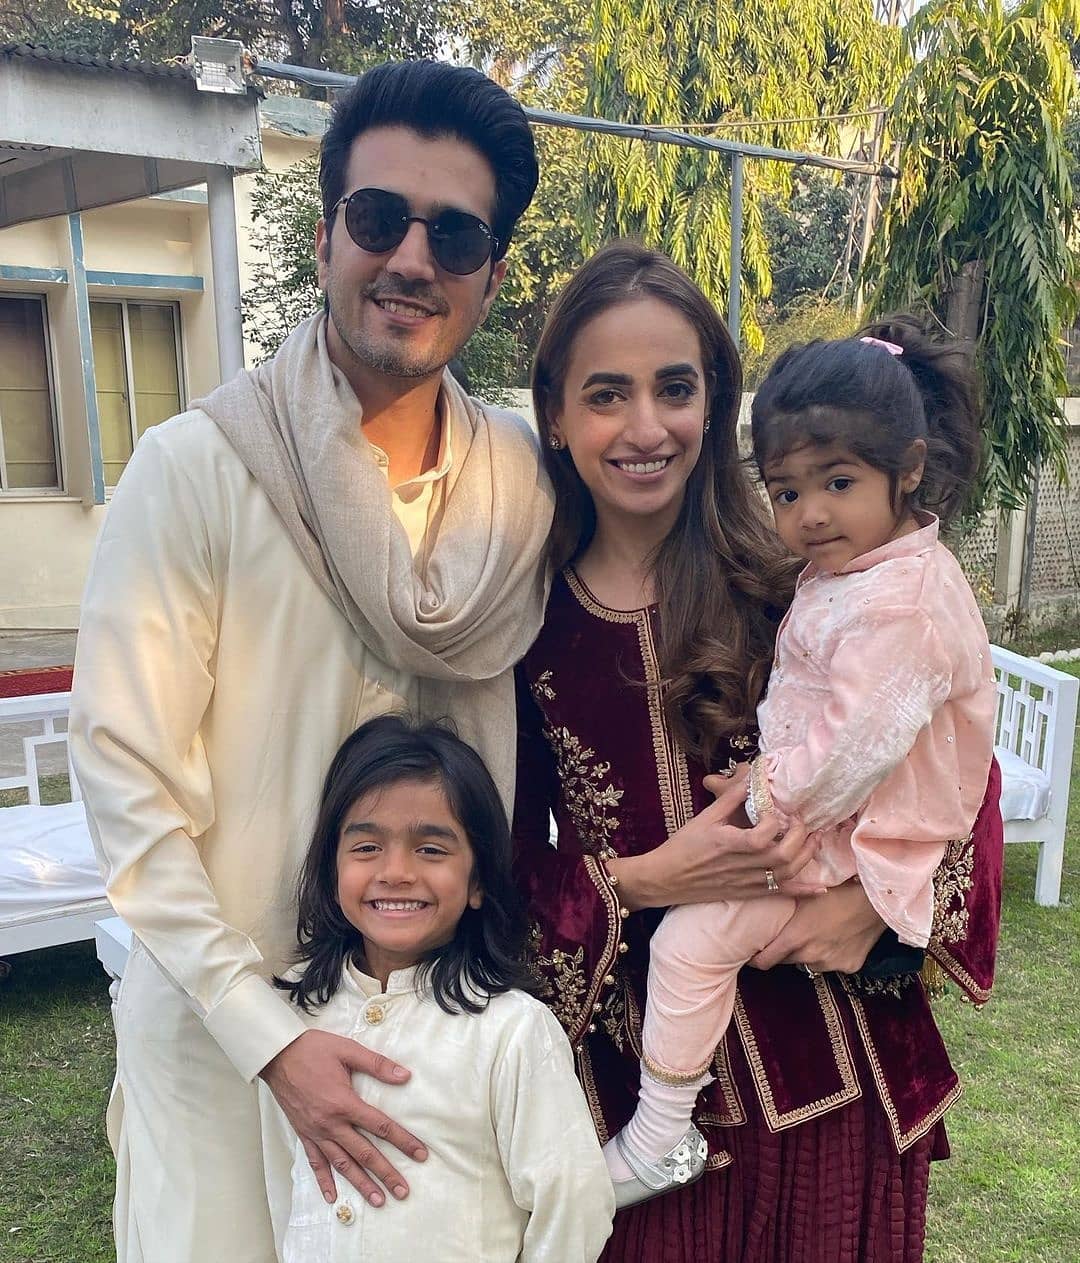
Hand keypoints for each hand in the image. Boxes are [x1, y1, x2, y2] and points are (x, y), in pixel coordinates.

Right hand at [261, 1028, 425, 1206]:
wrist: (277, 1055)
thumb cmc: (312, 1050)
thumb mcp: (347, 1050)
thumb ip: (377, 1064)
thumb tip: (405, 1075)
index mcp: (344, 1103)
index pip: (380, 1126)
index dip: (403, 1140)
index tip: (420, 1154)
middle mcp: (331, 1124)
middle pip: (364, 1153)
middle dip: (386, 1174)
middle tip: (403, 1191)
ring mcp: (316, 1132)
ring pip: (342, 1164)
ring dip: (361, 1184)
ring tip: (378, 1200)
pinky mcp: (304, 1134)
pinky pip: (315, 1162)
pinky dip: (324, 1181)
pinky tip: (332, 1197)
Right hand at [610, 770, 822, 910]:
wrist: (666, 879)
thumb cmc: (683, 846)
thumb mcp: (703, 818)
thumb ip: (729, 799)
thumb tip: (751, 779)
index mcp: (726, 843)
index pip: (761, 837)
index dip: (774, 822)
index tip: (775, 810)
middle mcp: (739, 865)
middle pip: (781, 857)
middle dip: (799, 838)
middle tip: (802, 822)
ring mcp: (745, 882)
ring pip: (784, 874)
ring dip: (805, 857)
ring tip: (813, 840)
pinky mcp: (747, 893)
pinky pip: (779, 894)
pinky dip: (802, 891)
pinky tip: (820, 888)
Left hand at [748, 879, 884, 973]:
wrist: (876, 897)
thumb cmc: (837, 888)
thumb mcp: (803, 894)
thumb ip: (781, 906)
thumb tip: (759, 903)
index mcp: (795, 938)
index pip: (765, 962)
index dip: (755, 959)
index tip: (752, 954)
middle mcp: (811, 956)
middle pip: (786, 961)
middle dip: (782, 952)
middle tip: (785, 936)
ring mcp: (831, 964)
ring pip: (809, 963)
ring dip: (807, 953)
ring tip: (815, 933)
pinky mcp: (849, 967)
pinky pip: (831, 963)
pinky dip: (829, 955)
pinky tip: (836, 936)